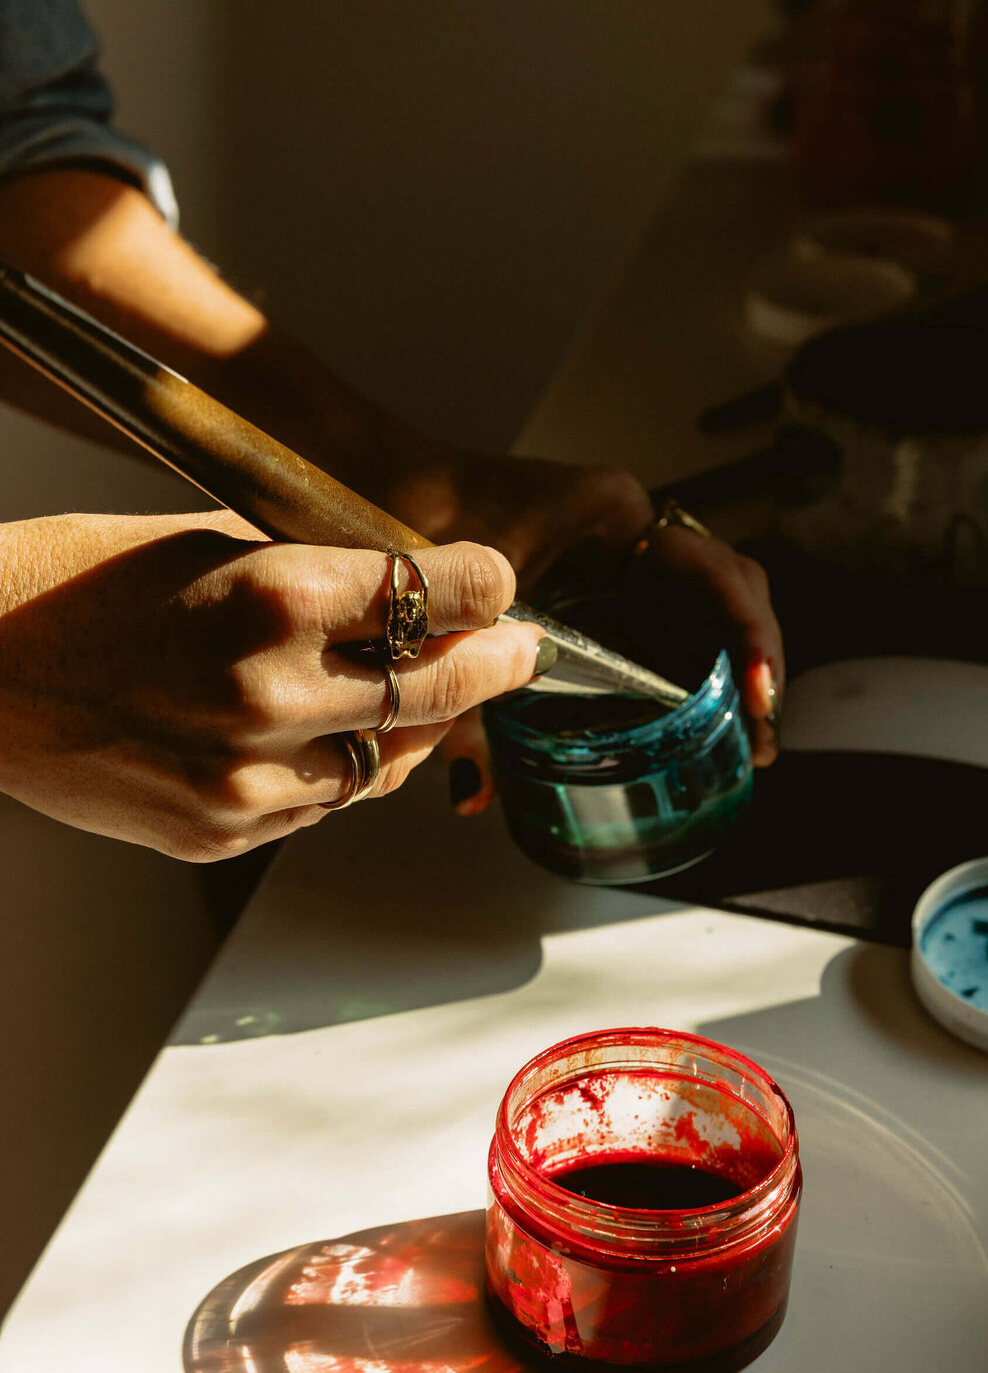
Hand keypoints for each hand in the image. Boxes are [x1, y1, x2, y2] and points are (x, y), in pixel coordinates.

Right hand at [0, 511, 542, 858]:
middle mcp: (267, 694)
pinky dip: (348, 769)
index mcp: (270, 597)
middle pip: (437, 690)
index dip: (487, 589)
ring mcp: (244, 778)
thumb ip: (322, 570)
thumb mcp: (213, 539)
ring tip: (428, 693)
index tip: (500, 588)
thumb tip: (413, 583)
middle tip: (519, 649)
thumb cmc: (82, 584)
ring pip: (394, 764)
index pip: (436, 594)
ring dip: (423, 726)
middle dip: (494, 663)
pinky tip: (341, 737)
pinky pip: (326, 805)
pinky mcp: (221, 833)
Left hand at [387, 452, 783, 815]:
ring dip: (727, 661)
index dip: (750, 637)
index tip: (757, 695)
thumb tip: (475, 794)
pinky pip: (663, 606)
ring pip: (703, 600)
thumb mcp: (450, 614)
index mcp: (612, 514)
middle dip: (754, 659)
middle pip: (729, 588)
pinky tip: (690, 707)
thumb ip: (467, 707)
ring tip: (744, 732)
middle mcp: (627, 524)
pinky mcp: (599, 564)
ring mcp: (618, 541)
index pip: (717, 572)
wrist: (370, 472)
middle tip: (760, 733)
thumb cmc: (409, 515)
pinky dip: (684, 653)